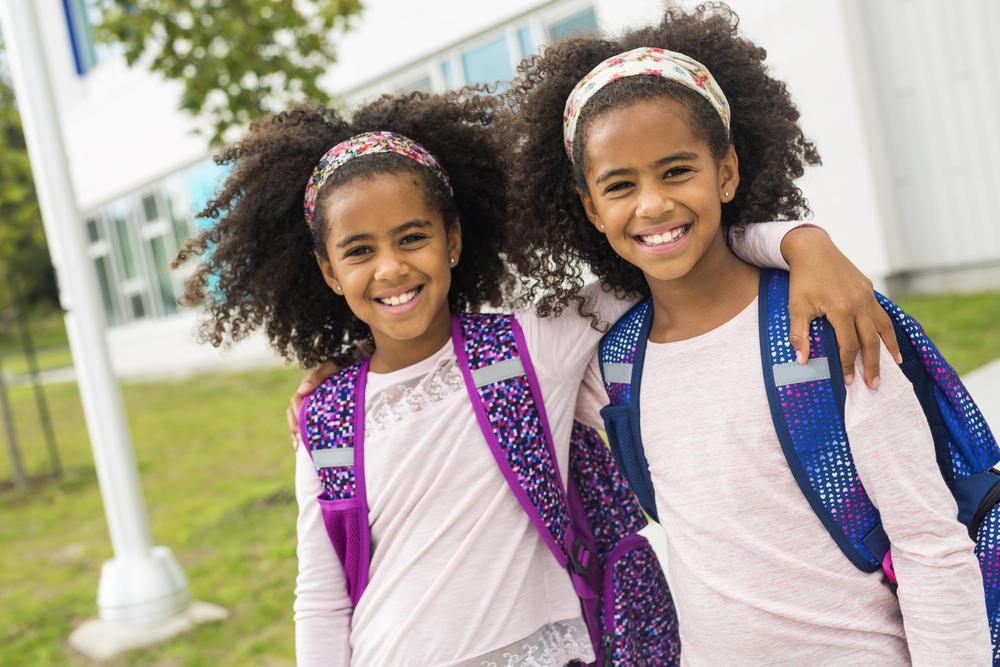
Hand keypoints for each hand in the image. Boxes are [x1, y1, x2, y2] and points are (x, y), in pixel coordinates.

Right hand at [287, 360, 338, 448]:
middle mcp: (306, 396)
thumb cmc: (343, 366)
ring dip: (296, 433)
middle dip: (296, 428)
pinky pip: (304, 425)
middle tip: (302, 441)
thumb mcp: (331, 367)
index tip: (301, 427)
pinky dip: (300, 436)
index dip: (297, 415)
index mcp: (307, 386)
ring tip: (301, 446)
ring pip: (297, 420)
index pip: (296, 402)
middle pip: (294, 414)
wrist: (355, 366)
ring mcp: (311, 405)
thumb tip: (303, 390)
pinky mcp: (316, 412)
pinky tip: (300, 448)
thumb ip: (317, 375)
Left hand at [782, 226, 901, 387]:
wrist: (813, 249)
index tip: (849, 382)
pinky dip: (887, 328)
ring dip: (889, 348)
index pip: (849, 345)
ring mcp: (867, 295)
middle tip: (874, 385)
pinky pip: (881, 313)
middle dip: (873, 365)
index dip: (848, 365)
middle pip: (871, 341)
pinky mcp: (869, 288)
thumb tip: (802, 361)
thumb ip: (799, 334)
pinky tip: (888, 338)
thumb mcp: (796, 307)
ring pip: (883, 326)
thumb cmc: (802, 279)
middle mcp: (860, 303)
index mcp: (842, 309)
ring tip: (894, 365)